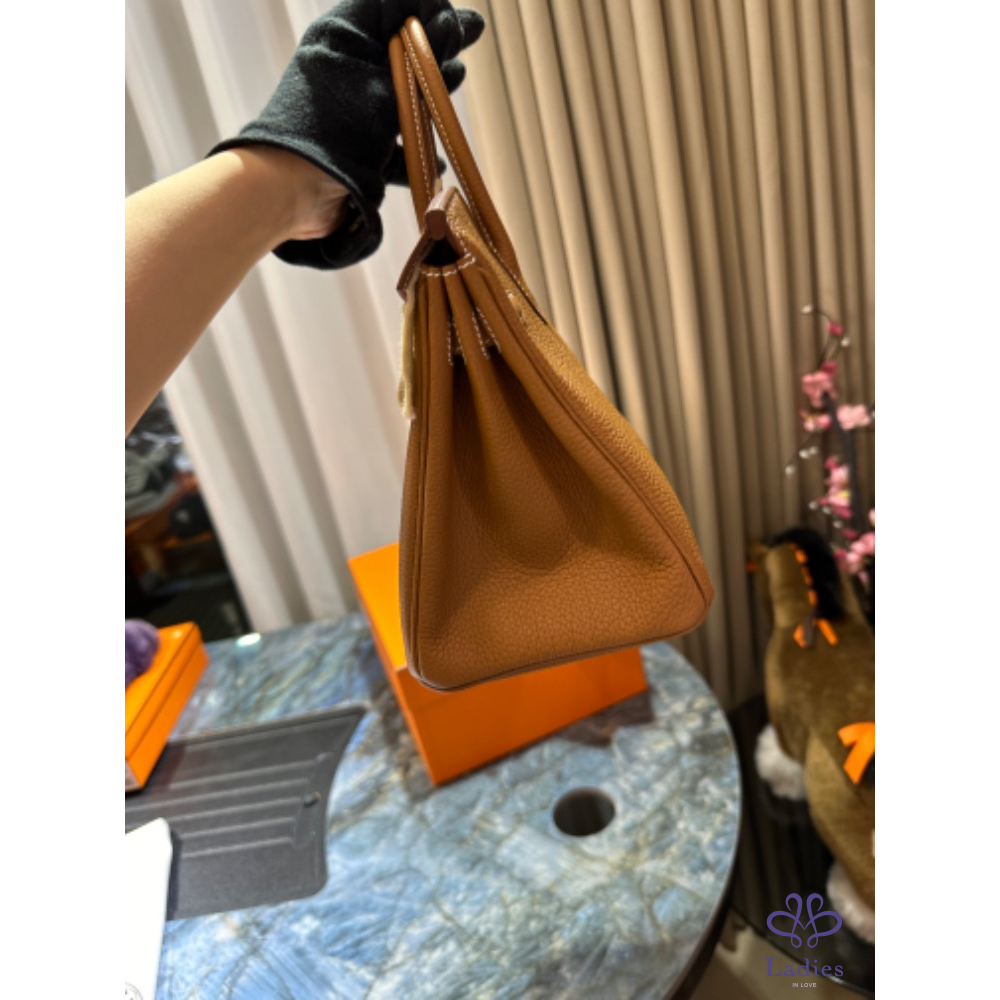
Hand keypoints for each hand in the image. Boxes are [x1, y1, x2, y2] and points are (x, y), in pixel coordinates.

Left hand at [209, 0, 485, 269]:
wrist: (292, 191)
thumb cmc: (335, 129)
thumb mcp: (385, 85)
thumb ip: (423, 57)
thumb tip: (454, 21)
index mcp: (344, 37)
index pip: (392, 7)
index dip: (430, 10)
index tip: (460, 23)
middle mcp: (346, 69)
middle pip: (400, 53)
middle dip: (435, 53)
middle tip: (469, 44)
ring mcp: (351, 112)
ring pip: (399, 100)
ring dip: (428, 103)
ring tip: (449, 99)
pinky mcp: (356, 151)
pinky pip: (391, 145)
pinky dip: (413, 151)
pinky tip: (434, 161)